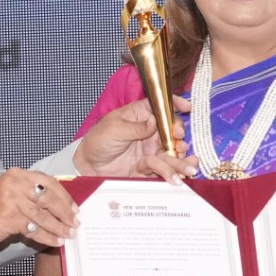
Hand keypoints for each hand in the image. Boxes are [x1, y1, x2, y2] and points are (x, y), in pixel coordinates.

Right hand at [0, 169, 78, 251]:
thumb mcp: (12, 192)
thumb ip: (31, 193)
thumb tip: (60, 204)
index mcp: (18, 174)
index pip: (49, 182)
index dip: (64, 196)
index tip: (74, 209)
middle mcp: (16, 184)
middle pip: (49, 198)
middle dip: (65, 212)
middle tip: (75, 223)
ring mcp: (13, 200)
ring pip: (44, 215)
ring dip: (59, 227)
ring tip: (69, 235)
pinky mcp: (10, 218)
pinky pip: (35, 229)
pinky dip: (48, 237)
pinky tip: (56, 242)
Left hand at [74, 100, 193, 180]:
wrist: (88, 167)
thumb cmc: (98, 141)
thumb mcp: (115, 129)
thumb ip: (136, 127)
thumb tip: (155, 121)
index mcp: (139, 115)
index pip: (159, 105)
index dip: (174, 104)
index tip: (187, 107)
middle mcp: (148, 131)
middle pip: (170, 128)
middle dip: (178, 131)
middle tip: (178, 136)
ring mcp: (150, 148)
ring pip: (170, 148)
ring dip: (180, 152)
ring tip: (185, 155)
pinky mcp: (148, 165)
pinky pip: (163, 166)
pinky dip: (173, 168)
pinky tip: (179, 171)